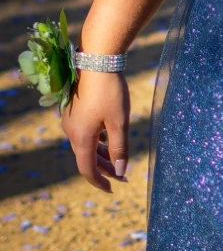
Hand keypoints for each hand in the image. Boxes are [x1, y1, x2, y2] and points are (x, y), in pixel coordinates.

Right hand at [63, 71, 129, 193]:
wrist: (97, 61)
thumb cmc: (110, 92)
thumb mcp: (119, 123)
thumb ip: (119, 149)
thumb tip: (119, 171)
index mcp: (81, 138)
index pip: (87, 169)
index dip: (100, 182)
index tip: (112, 189)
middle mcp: (71, 132)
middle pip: (87, 158)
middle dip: (105, 169)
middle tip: (123, 177)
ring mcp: (71, 121)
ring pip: (86, 145)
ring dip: (102, 155)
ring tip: (119, 161)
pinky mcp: (74, 111)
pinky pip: (85, 133)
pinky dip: (97, 141)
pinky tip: (109, 140)